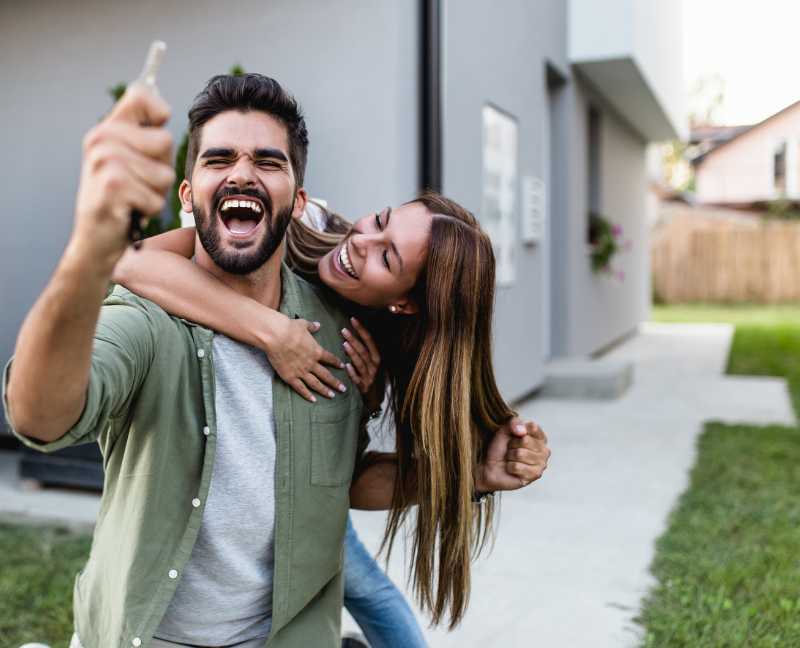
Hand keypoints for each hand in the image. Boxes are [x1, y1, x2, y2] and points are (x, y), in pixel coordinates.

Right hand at [71, 84, 173, 269]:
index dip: (160, 113)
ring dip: (155, 193)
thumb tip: (163, 109)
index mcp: (107, 129)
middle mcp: (101, 139)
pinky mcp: (112, 185)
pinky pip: (156, 197)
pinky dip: (149, 210)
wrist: (95, 241)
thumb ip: (144, 137)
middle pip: (165, 141)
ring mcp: (104, 161)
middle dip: (161, 169)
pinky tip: (128, 211)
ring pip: (164, 173)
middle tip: (137, 184)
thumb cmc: (122, 202)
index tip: (153, 138)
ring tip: (132, 198)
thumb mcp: (130, 162)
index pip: (142, 94)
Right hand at [266, 315, 346, 401]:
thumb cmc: (290, 328)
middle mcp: (311, 363)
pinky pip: (300, 388)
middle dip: (335, 382)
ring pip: (316, 384)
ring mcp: (301, 372)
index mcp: (316, 351)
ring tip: (331, 396)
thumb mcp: (303, 324)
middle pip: (326, 375)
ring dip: (324, 390)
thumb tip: (318, 325)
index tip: (343, 366)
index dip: (337, 363)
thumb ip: (312, 327)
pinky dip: (307, 395)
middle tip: (343, 389)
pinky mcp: (290, 377)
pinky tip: (313, 400)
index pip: (330, 358)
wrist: (276, 336)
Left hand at [341, 317, 382, 409]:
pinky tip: (347, 367)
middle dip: (354, 340)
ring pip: (361, 363)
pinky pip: (358, 379)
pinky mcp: (364, 387)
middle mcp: (374, 366)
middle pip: (364, 351)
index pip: (370, 340)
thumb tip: (353, 332)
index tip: (353, 319)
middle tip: (344, 330)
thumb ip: (364, 349)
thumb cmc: (370, 375)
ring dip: (353, 354)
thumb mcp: (372, 362)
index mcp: (376, 357)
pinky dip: (353, 373)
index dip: (362, 329)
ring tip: (344, 344)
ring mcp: (369, 377)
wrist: (376, 398)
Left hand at [475, 416, 549, 492]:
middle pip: (525, 440)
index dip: (518, 431)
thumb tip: (522, 431)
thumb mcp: (504, 429)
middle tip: (510, 450)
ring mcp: (541, 464)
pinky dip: (509, 467)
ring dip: (509, 456)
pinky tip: (511, 469)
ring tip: (510, 459)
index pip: (533, 427)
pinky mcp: (534, 476)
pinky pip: (517, 466)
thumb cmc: (500, 447)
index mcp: (540, 437)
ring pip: (520, 454)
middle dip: (511, 445)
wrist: (490, 466)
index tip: (514, 437)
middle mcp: (545, 450)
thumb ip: (514, 422)